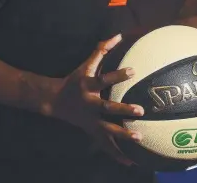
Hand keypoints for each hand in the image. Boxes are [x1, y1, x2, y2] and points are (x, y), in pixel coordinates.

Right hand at [46, 34, 143, 165]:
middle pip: (107, 108)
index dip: (117, 74)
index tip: (133, 70)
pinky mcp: (91, 131)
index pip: (104, 78)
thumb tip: (118, 35)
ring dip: (123, 134)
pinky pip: (105, 145)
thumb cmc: (74, 79)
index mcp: (88, 86)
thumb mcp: (86, 64)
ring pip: (107, 129)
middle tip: (141, 110)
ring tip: (139, 137)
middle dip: (123, 109)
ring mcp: (90, 120)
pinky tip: (131, 162)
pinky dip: (117, 154)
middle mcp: (90, 104)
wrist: (55, 101)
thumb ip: (101, 50)